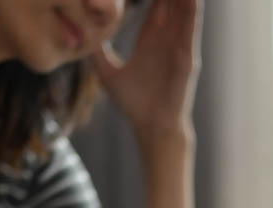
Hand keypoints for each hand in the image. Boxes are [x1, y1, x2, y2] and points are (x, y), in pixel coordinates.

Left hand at [94, 0, 201, 144]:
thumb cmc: (134, 104)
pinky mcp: (187, 57)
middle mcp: (168, 38)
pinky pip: (191, 27)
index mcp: (151, 38)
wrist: (151, 129)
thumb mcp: (107, 72)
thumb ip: (97, 51)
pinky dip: (192, 9)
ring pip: (183, 7)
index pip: (153, 2)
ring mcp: (180, 45)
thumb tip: (80, 33)